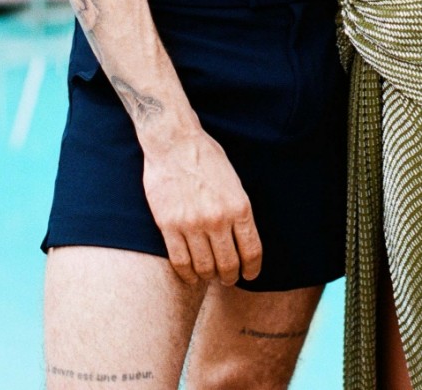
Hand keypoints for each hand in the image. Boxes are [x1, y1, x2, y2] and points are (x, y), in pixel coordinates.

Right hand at [143, 127, 262, 286]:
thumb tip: (243, 239)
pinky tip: (190, 276)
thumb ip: (238, 210)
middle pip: (228, 264)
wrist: (175, 143)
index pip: (252, 251)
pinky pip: (180, 262)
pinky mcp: (169, 225)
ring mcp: (192, 224)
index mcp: (239, 206)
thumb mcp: (234, 181)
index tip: (250, 274)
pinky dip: (187, 275)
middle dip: (230, 276)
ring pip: (204, 268)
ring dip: (208, 277)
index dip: (252, 269)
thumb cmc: (206, 158)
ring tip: (209, 276)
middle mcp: (218, 218)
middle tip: (228, 278)